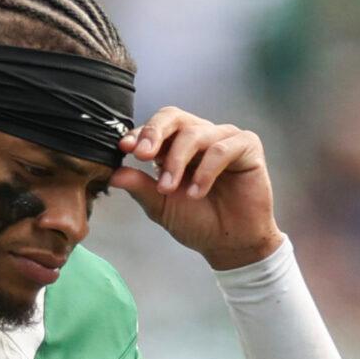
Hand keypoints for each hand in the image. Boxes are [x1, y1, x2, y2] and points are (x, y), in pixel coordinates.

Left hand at [113, 108, 284, 270]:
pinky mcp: (247, 146)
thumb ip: (140, 187)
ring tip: (169, 189)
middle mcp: (199, 136)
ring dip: (176, 161)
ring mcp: (223, 138)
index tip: (123, 147)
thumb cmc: (197, 220)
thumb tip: (113, 174)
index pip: (155, 128)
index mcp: (175, 146)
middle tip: (142, 155)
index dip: (139, 134)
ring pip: (194, 133)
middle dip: (154, 133)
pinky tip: (197, 193)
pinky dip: (205, 171)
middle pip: (174, 117)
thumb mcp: (160, 205)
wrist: (228, 242)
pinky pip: (221, 149)